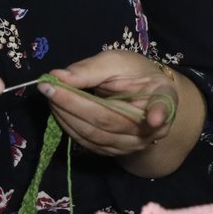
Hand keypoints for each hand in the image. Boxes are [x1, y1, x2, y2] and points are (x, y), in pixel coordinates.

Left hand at [41, 50, 179, 157]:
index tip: (154, 119)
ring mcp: (133, 144)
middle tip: (48, 87)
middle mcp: (153, 128)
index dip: (158, 113)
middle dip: (74, 104)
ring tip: (50, 94)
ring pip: (95, 135)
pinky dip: (69, 125)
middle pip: (110, 121)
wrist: (141, 96)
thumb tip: (57, 76)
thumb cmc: (132, 74)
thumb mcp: (116, 61)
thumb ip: (89, 69)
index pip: (162, 107)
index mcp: (164, 98)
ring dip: (66, 116)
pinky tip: (58, 108)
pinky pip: (88, 142)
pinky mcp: (115, 152)